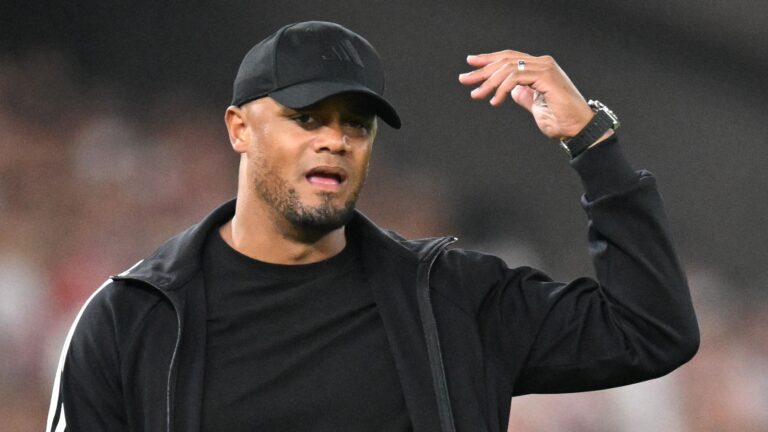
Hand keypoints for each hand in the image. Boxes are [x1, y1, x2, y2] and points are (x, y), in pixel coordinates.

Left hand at [458, 50, 594, 139]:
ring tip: (478, 94)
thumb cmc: (560, 120)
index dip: (489, 60)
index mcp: (538, 68)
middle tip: (464, 79)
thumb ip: (524, 95)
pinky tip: (495, 101)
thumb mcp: (535, 105)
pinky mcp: (546, 76)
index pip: (509, 58)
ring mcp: (545, 68)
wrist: (577, 129)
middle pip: (505, 60)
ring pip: (508, 68)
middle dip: (482, 70)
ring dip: (489, 82)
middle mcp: (542, 63)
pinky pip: (516, 77)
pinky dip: (502, 88)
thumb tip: (513, 91)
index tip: (471, 64)